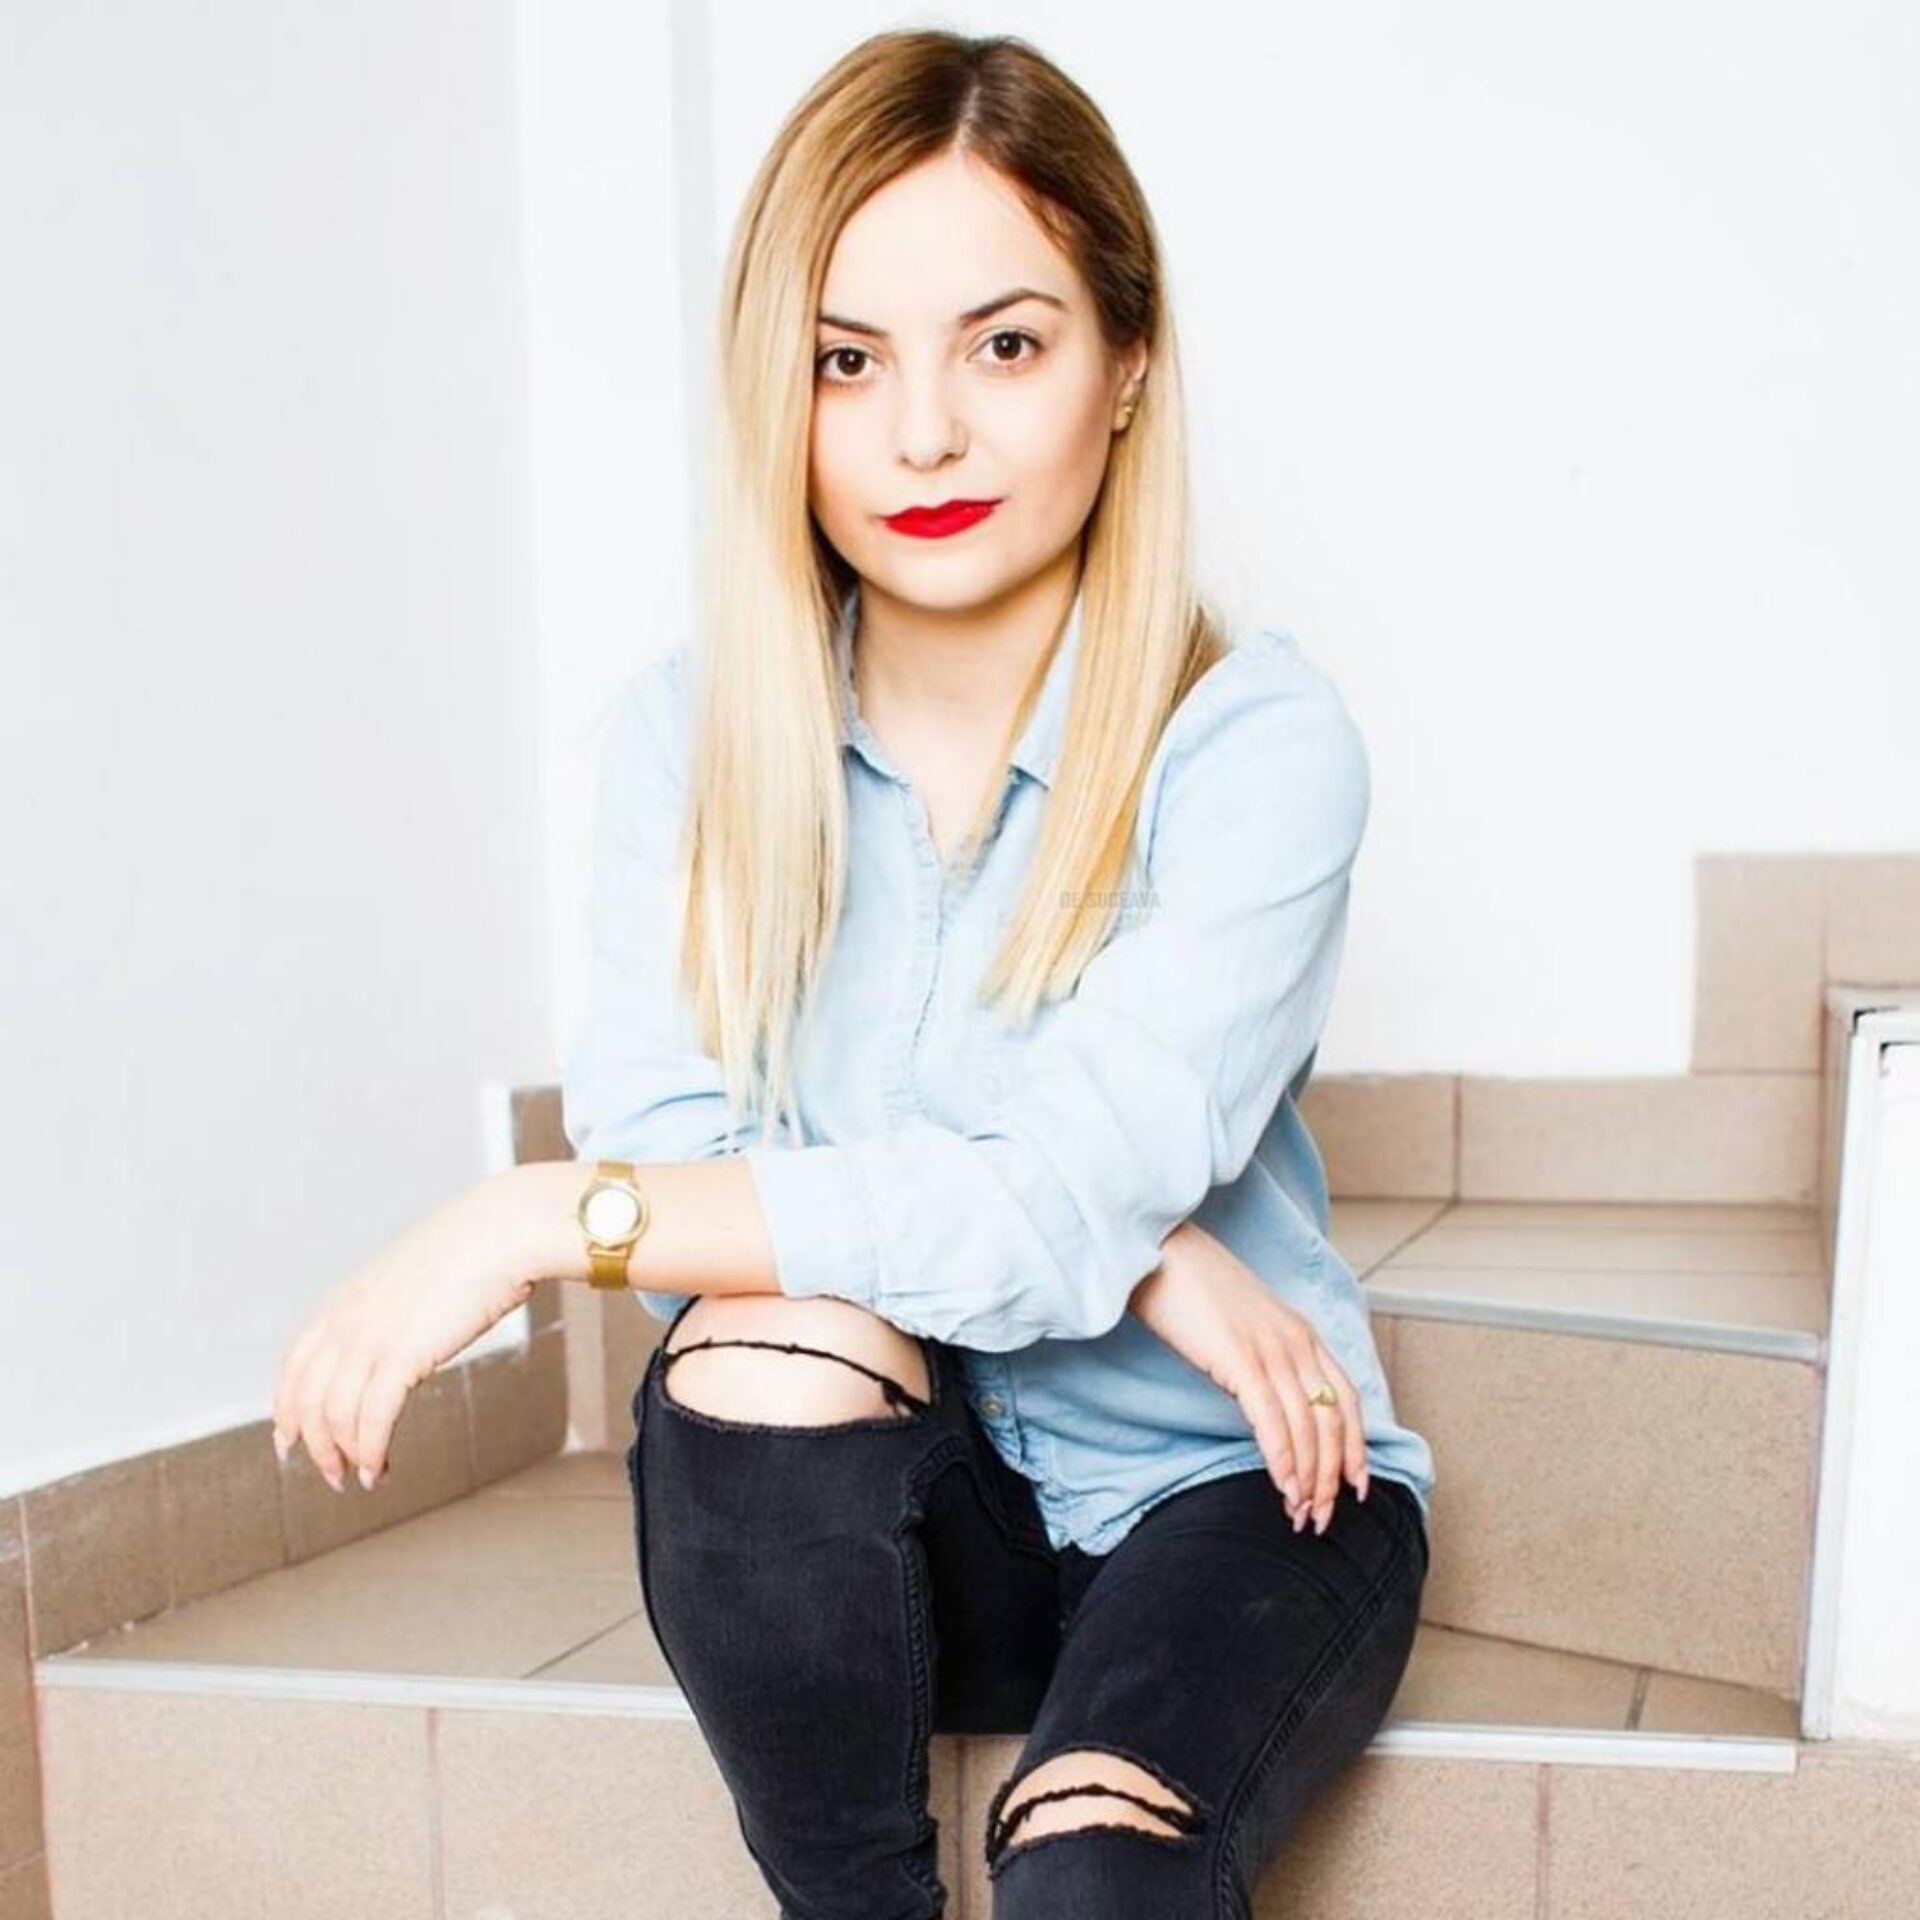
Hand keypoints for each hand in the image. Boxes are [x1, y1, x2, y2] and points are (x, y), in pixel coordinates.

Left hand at [271, 1177, 538, 1491]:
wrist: (502, 1232)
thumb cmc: (474, 1250)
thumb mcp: (413, 1277)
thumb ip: (393, 1309)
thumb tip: (403, 1336)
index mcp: (346, 1299)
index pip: (294, 1364)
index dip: (285, 1408)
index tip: (287, 1440)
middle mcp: (348, 1320)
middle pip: (308, 1398)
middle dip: (315, 1445)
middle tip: (332, 1473)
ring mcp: (373, 1336)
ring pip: (336, 1415)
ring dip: (345, 1455)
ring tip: (364, 1477)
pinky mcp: (404, 1355)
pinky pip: (374, 1418)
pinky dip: (372, 1451)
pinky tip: (380, 1468)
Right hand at [1129, 1225, 1367, 1534]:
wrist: (1155, 1247)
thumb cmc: (1189, 1287)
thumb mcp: (1241, 1324)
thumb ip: (1261, 1358)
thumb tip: (1263, 1404)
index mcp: (1301, 1333)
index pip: (1346, 1399)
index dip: (1355, 1448)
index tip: (1355, 1487)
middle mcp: (1297, 1342)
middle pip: (1331, 1423)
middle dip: (1331, 1478)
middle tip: (1321, 1519)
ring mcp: (1271, 1349)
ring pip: (1306, 1428)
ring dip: (1308, 1480)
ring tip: (1300, 1516)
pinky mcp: (1240, 1359)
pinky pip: (1272, 1421)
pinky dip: (1282, 1460)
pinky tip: (1282, 1487)